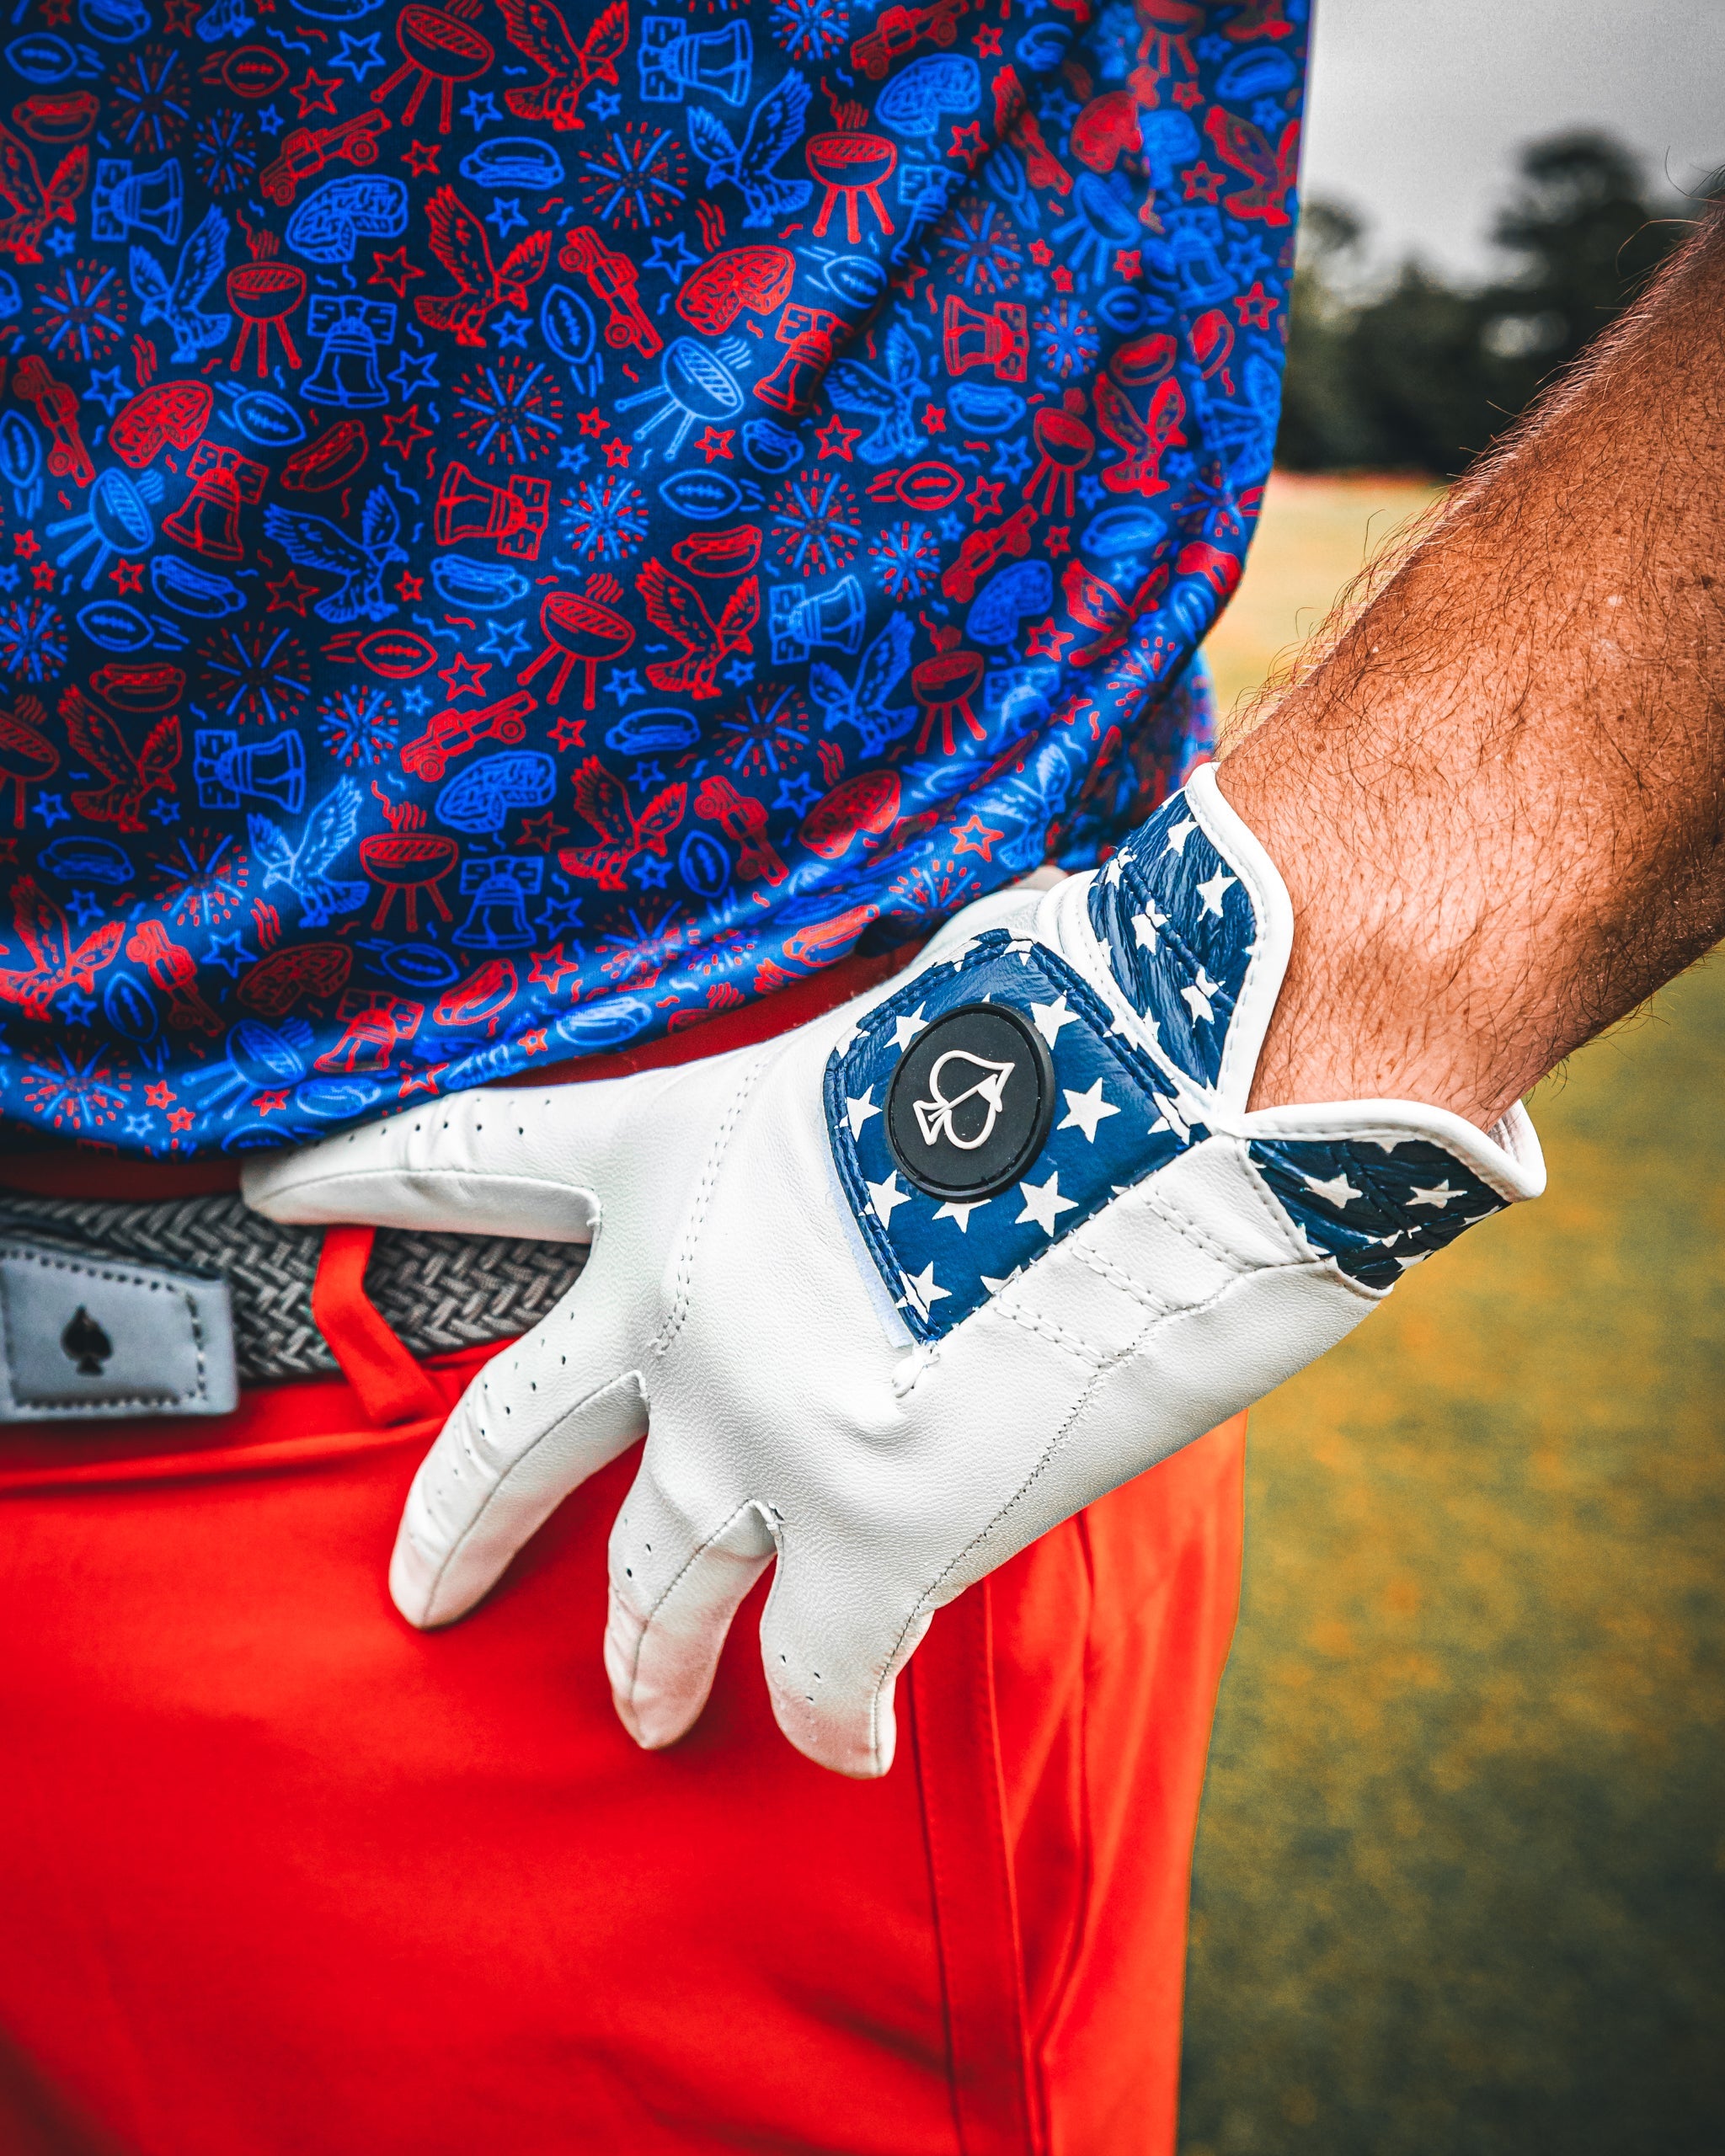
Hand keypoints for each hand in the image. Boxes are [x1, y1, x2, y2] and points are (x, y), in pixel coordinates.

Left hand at [242, 766, 1542, 1775]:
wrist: (1206, 1082)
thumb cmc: (1092, 1012)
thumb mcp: (910, 1028)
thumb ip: (853, 1119)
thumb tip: (899, 1149)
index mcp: (680, 1147)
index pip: (470, 1153)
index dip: (366, 1174)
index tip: (275, 1190)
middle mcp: (679, 1303)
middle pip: (511, 1436)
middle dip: (456, 1521)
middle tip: (416, 1590)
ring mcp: (758, 1434)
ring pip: (653, 1594)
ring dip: (642, 1664)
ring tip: (644, 1708)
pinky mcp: (872, 1538)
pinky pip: (815, 1676)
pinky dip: (827, 1716)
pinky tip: (844, 1739)